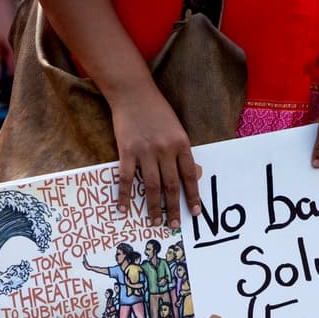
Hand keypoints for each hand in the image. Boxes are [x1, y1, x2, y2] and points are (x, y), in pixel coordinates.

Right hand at [110, 84, 201, 229]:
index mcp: (181, 144)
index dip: (192, 196)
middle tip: (175, 225)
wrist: (133, 93)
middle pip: (171, 185)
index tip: (194, 212)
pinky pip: (127, 179)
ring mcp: (146, 151)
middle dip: (173, 208)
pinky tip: (123, 209)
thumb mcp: (176, 129)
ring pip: (152, 186)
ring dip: (153, 207)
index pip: (189, 176)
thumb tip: (191, 176)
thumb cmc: (156, 111)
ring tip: (154, 222)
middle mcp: (165, 150)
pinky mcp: (127, 151)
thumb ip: (181, 152)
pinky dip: (125, 196)